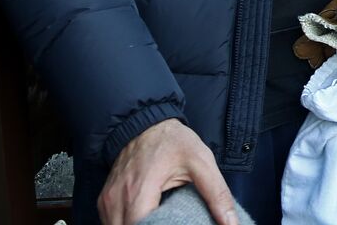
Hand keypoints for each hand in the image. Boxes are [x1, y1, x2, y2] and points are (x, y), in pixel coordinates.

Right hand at [98, 119, 237, 224]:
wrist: (146, 121)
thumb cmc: (174, 141)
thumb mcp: (201, 162)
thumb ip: (217, 194)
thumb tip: (232, 223)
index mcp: (140, 192)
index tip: (180, 224)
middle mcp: (117, 200)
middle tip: (173, 222)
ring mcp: (107, 201)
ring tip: (162, 220)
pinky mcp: (104, 200)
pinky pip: (112, 224)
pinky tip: (146, 219)